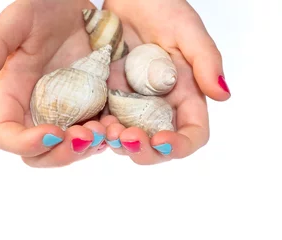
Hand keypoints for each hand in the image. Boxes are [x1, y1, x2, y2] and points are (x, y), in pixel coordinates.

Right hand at [0, 0, 107, 167]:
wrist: (80, 7)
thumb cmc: (45, 9)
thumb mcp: (19, 20)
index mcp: (14, 95)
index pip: (5, 134)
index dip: (24, 142)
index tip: (53, 132)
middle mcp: (37, 111)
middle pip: (39, 154)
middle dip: (61, 153)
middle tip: (85, 135)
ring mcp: (65, 114)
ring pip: (69, 151)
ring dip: (86, 149)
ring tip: (105, 129)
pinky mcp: (89, 110)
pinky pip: (96, 137)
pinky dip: (105, 139)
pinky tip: (116, 126)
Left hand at [101, 0, 230, 163]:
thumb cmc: (158, 6)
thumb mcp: (185, 28)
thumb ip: (205, 60)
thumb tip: (223, 94)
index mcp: (186, 94)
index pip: (192, 133)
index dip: (180, 145)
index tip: (161, 140)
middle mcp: (160, 106)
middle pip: (159, 145)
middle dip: (145, 151)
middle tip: (127, 138)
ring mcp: (133, 105)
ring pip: (130, 140)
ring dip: (119, 144)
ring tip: (107, 130)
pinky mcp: (109, 99)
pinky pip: (106, 123)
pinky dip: (100, 130)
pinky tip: (92, 124)